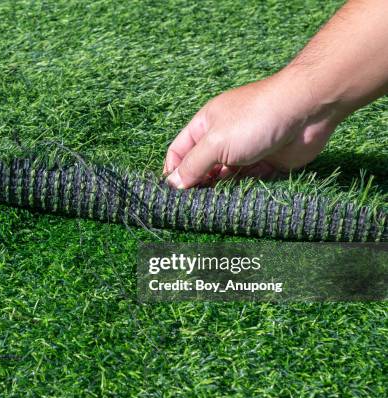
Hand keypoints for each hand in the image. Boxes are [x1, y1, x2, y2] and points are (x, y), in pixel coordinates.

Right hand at [163, 71, 345, 188]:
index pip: (179, 151)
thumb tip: (172, 184)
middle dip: (196, 184)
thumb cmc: (254, 118)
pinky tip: (235, 203)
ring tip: (211, 208)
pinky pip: (248, 182)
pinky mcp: (266, 163)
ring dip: (218, 191)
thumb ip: (193, 165)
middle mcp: (223, 137)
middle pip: (201, 166)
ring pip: (224, 176)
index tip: (170, 194)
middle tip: (191, 206)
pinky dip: (241, 192)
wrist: (306, 111)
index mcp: (205, 125)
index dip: (173, 172)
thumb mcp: (215, 142)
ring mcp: (245, 150)